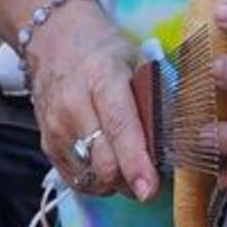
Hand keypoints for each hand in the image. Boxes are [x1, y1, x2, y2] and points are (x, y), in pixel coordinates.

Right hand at [24, 0, 157, 201]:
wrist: (53, 38)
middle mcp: (73, 104)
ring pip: (90, 176)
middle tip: (149, 177)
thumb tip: (180, 136)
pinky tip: (107, 164)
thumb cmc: (103, 50)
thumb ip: (156, 96)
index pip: (119, 126)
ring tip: (128, 167)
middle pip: (103, 161)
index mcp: (102, 77)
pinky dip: (96, 181)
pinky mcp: (46, 143)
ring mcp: (56, 127)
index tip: (149, 188)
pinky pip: (75, 179)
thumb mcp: (136, 60)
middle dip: (131, 180)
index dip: (135, 161)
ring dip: (115, 183)